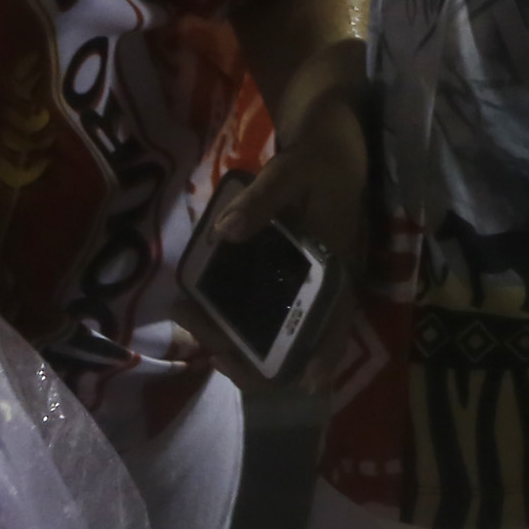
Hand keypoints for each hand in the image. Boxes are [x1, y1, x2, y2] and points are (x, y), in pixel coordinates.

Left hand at [205, 82, 369, 384]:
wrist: (331, 143)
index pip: (337, 317)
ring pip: (280, 331)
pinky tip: (206, 317)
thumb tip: (224, 233)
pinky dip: (237, 325)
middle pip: (299, 337)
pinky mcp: (295, 278)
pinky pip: (270, 315)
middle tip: (203, 344)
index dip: (326, 355)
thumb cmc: (318, 160)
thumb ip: (262, 200)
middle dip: (253, 354)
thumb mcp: (291, 171)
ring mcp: (311, 283)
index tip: (305, 384)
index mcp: (337, 262)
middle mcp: (329, 282)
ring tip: (191, 321)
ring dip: (237, 341)